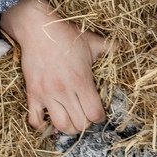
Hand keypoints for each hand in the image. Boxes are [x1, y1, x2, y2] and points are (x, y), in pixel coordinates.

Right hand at [0, 0, 108, 134]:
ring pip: (60, 126)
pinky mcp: (32, 93)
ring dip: (67, 127)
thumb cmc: (66, 35)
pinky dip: (43, 125)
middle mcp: (65, 91)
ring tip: (70, 120)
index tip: (99, 112)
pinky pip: (35, 120)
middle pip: (79, 124)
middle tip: (85, 116)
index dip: (99, 117)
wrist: (38, 29)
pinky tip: (49, 119)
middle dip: (85, 124)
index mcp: (82, 80)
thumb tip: (123, 48)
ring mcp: (47, 94)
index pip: (95, 114)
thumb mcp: (92, 41)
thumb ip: (110, 48)